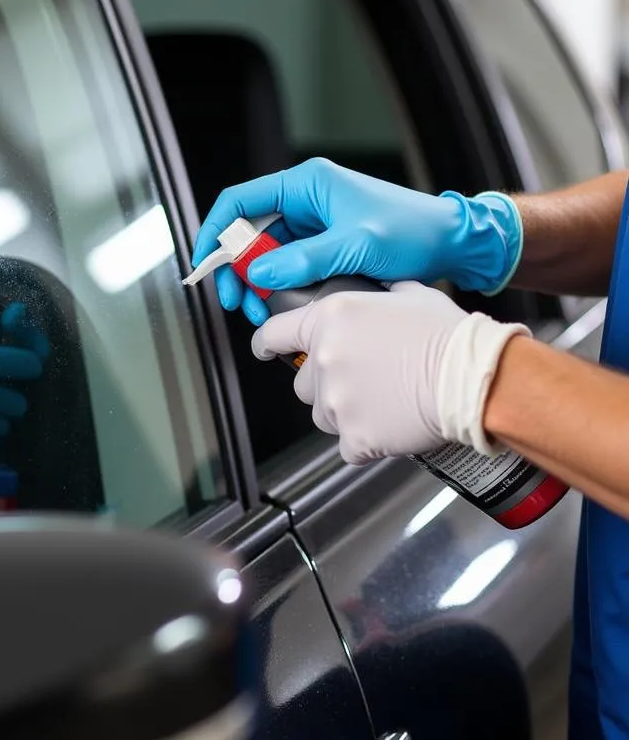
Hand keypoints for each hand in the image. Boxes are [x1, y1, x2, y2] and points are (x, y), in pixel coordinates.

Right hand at [193, 158, 522, 324]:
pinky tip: (279, 307)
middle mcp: (305, 200)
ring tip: (258, 311)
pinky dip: (277, 287)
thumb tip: (260, 272)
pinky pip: (287, 264)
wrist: (452, 242)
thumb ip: (303, 259)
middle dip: (235, 268)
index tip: (205, 263)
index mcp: (306, 184)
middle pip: (248, 232)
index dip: (216, 232)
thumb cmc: (413, 230)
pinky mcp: (324, 245)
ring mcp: (314, 224)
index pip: (240, 201)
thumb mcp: (355, 245)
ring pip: (265, 253)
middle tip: (236, 300)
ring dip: (256, 282)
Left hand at [252, 281, 527, 464]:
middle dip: (325, 384)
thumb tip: (377, 294)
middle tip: (364, 380)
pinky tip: (391, 426)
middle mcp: (324, 358)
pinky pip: (348, 446)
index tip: (264, 351)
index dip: (266, 345)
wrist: (474, 379)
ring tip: (383, 402)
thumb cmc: (449, 336)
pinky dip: (366, 441)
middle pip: (302, 384)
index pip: (273, 334)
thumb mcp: (409, 294)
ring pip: (322, 415)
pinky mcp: (354, 436)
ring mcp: (336, 400)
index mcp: (331, 318)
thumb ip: (378, 295)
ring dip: (344, 412)